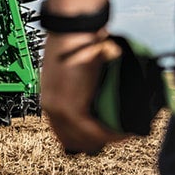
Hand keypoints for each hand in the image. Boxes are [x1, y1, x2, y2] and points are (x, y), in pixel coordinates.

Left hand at [41, 30, 127, 153]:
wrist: (74, 31)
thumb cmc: (77, 43)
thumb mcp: (75, 70)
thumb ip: (81, 87)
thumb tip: (98, 96)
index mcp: (49, 98)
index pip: (63, 131)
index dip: (84, 138)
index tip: (102, 136)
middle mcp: (50, 106)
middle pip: (72, 140)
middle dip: (95, 142)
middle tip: (116, 137)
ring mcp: (59, 109)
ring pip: (84, 139)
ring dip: (107, 139)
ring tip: (125, 134)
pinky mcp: (71, 109)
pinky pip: (94, 132)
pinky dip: (111, 135)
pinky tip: (123, 132)